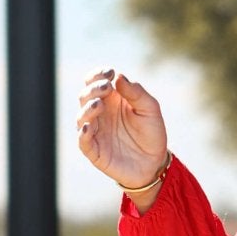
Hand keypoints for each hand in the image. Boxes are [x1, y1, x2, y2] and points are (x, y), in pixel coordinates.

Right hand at [75, 68, 166, 190]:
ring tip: (99, 104)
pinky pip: (83, 141)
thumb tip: (119, 76)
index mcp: (111, 99)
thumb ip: (136, 93)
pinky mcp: (94, 150)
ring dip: (87, 108)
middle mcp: (99, 113)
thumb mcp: (150, 109)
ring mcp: (95, 131)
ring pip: (81, 117)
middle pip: (86, 96)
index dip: (98, 75)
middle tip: (107, 87)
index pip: (95, 81)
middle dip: (93, 89)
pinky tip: (89, 127)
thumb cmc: (152, 133)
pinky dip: (83, 134)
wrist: (155, 163)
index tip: (110, 73)